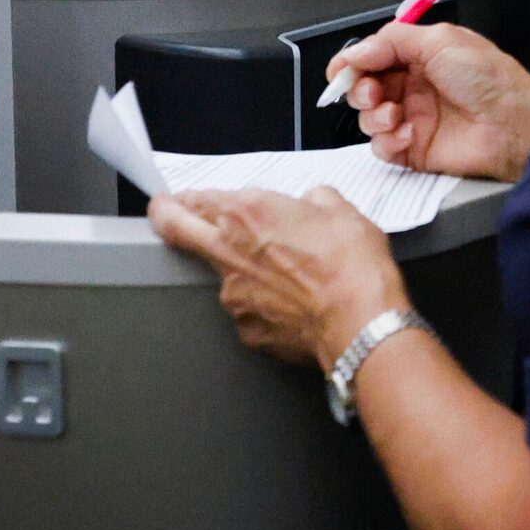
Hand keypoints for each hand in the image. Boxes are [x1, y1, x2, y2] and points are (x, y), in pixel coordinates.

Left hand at [149, 186, 406, 368]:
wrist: (362, 324)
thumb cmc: (352, 267)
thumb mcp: (341, 211)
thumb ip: (316, 200)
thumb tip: (314, 203)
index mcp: (247, 214)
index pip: (192, 201)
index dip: (183, 199)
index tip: (180, 199)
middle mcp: (230, 254)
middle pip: (177, 231)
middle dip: (168, 219)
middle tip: (167, 214)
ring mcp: (235, 296)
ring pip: (223, 276)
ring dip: (242, 271)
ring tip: (284, 275)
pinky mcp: (248, 330)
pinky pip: (249, 311)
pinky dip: (265, 306)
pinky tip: (293, 304)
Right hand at [327, 22, 529, 181]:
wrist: (513, 124)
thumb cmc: (490, 80)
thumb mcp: (440, 40)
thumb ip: (392, 40)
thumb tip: (356, 50)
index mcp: (419, 57)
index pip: (371, 57)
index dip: (351, 63)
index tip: (340, 70)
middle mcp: (413, 87)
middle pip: (364, 87)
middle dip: (359, 89)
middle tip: (371, 92)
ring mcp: (413, 119)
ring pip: (368, 119)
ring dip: (373, 116)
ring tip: (393, 113)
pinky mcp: (415, 150)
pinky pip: (382, 148)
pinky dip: (388, 141)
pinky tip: (408, 133)